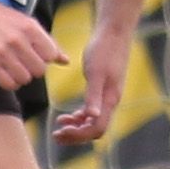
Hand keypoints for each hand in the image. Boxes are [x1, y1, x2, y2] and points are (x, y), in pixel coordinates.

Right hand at [0, 0, 66, 90]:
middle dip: (33, 69)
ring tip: (13, 67)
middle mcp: (17, 40)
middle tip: (24, 62)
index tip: (36, 55)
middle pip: (39, 70)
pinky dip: (10, 82)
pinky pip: (8, 84)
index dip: (45, 58)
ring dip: (21, 77)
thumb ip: (48, 43)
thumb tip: (65, 61)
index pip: (50, 55)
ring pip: (24, 79)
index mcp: (30, 28)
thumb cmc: (3, 19)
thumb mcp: (28, 24)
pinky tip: (6, 73)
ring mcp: (2, 53)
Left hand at [53, 25, 131, 144]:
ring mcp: (108, 96)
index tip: (61, 131)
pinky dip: (80, 117)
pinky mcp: (103, 89)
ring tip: (59, 126)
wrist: (113, 33)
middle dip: (76, 135)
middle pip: (95, 130)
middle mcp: (111, 102)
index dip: (79, 135)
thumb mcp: (95, 72)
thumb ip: (93, 95)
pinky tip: (68, 115)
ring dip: (77, 127)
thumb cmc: (104, 50)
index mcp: (110, 100)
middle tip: (55, 135)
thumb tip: (92, 117)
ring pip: (93, 122)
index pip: (97, 129)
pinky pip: (92, 112)